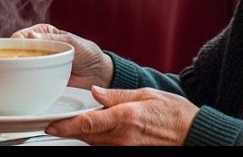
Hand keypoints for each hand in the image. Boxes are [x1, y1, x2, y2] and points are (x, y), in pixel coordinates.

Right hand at [11, 23, 112, 87]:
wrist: (99, 75)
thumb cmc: (87, 53)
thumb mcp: (71, 42)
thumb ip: (52, 40)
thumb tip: (31, 36)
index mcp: (43, 34)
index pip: (23, 35)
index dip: (16, 41)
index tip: (15, 47)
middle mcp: (37, 48)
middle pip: (17, 51)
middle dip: (12, 56)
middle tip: (13, 63)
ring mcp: (38, 65)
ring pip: (20, 66)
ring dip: (16, 69)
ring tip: (15, 73)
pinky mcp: (40, 80)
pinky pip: (28, 80)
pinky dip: (24, 81)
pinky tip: (21, 83)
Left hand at [44, 85, 198, 145]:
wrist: (194, 134)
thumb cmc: (175, 114)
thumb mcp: (146, 94)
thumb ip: (117, 95)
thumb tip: (95, 92)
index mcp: (124, 118)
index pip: (86, 124)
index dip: (64, 126)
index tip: (49, 126)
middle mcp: (122, 137)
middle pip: (85, 136)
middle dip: (70, 130)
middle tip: (57, 123)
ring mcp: (125, 149)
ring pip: (94, 144)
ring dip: (85, 135)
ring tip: (79, 124)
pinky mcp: (129, 153)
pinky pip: (107, 148)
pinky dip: (99, 140)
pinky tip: (100, 132)